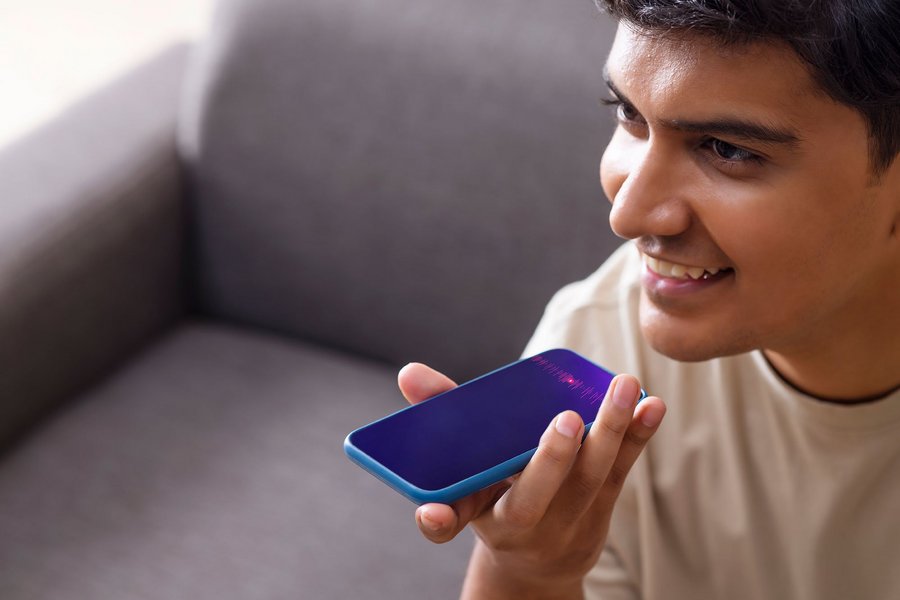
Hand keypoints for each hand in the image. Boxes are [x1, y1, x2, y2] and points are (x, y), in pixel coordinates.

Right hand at [397, 362, 665, 598]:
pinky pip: (621, 471)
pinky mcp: (601, 508)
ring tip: (623, 387)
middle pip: (533, 497)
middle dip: (550, 460)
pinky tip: (653, 406)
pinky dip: (637, 437)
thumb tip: (409, 372)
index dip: (438, 521)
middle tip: (564, 418)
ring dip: (609, 432)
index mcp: (478, 513)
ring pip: (588, 479)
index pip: (451, 523)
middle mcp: (521, 525)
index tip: (431, 514)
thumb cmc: (492, 496)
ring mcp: (566, 521)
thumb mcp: (461, 470)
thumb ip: (439, 416)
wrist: (536, 560)